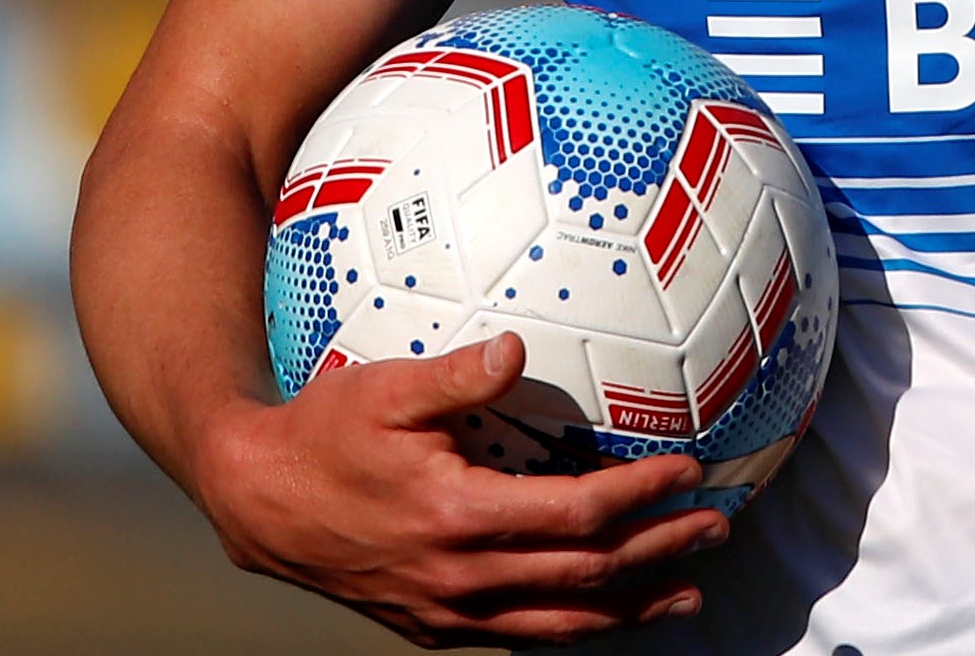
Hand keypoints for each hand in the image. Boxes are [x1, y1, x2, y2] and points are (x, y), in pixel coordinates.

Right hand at [188, 332, 731, 645]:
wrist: (259, 502)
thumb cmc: (321, 435)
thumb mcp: (383, 388)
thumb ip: (456, 374)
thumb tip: (519, 347)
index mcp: (458, 516)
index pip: (577, 514)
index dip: (640, 496)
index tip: (688, 473)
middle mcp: (463, 577)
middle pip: (587, 572)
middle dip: (659, 550)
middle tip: (715, 528)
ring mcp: (449, 612)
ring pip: (562, 621)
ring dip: (632, 608)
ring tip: (687, 593)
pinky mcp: (433, 627)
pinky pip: (520, 636)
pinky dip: (573, 629)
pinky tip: (604, 618)